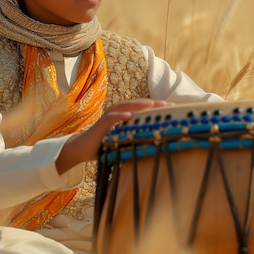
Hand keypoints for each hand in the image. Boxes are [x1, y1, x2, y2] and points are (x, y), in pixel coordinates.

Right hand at [56, 98, 172, 173]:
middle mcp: (117, 112)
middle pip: (138, 104)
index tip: (173, 109)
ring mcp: (109, 116)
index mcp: (124, 115)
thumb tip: (154, 143)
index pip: (143, 108)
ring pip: (126, 106)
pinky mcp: (101, 124)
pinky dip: (120, 115)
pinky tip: (129, 115)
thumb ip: (134, 138)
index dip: (157, 107)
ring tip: (152, 105)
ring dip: (139, 105)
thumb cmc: (103, 145)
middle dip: (154, 103)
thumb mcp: (122, 141)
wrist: (81, 149)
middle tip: (169, 105)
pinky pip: (111, 117)